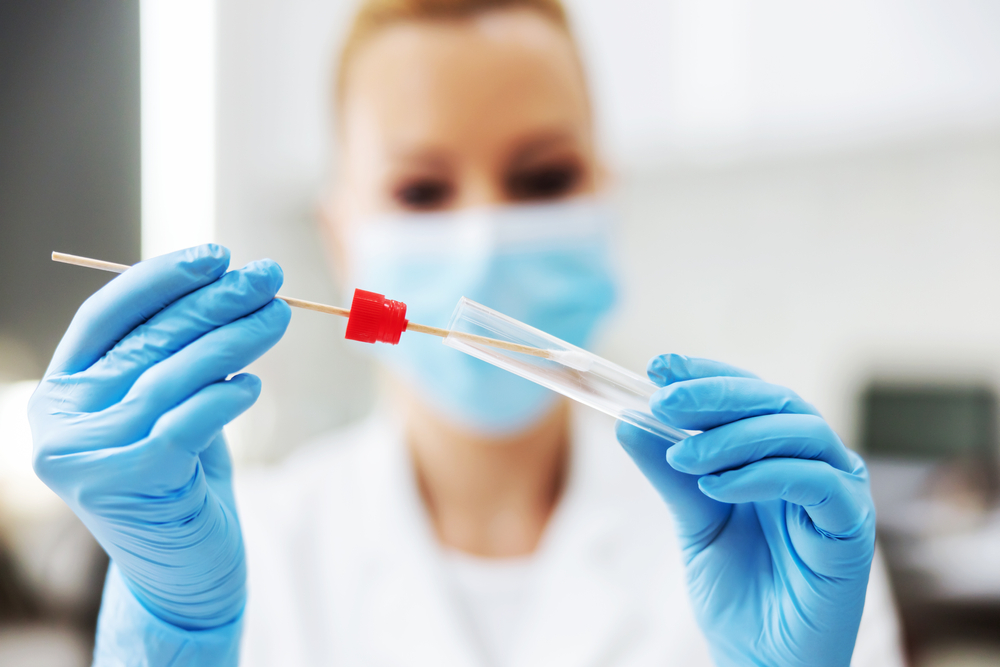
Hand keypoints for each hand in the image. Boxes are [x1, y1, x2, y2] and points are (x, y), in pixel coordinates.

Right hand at [29, 245, 290, 629]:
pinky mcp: (127, 486)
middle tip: (269, 276)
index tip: (217, 256)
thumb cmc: (183, 478)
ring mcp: (86, 458)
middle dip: (215, 302)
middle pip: (147, 340)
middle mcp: (61, 422)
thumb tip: (227, 283)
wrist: (184, 572)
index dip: (162, 278)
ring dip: (233, 340)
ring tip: (278, 316)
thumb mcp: (170, 408)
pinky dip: (222, 399)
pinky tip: (253, 385)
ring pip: (171, 377)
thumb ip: (176, 356)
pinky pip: (184, 425)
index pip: (106, 314)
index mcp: (63, 390)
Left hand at [616, 354, 874, 666]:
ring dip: (734, 436)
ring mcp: (837, 492)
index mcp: (777, 455)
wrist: (759, 658)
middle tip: (664, 399)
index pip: (748, 396)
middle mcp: (813, 463)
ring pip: (798, 431)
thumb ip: (670, 473)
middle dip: (716, 394)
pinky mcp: (850, 526)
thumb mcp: (693, 522)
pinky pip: (815, 482)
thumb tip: (630, 419)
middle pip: (775, 402)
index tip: (659, 366)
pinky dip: (762, 475)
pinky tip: (717, 487)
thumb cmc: (737, 592)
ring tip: (683, 456)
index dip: (707, 375)